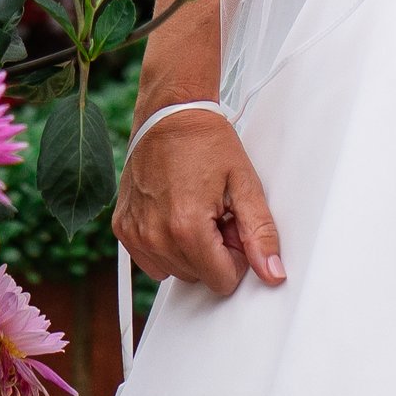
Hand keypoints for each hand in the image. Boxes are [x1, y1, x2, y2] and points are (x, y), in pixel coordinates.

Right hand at [114, 108, 284, 298]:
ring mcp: (135, 233)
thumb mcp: (244, 185)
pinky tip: (174, 212)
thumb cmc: (205, 141)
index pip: (222, 281)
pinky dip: (166, 244)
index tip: (233, 226)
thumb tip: (272, 273)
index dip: (236, 256)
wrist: (170, 114)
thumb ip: (260, 234)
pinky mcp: (122, 228)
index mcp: (187, 227)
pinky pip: (152, 260)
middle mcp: (155, 235)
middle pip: (199, 277)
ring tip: (195, 209)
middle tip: (215, 212)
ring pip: (175, 271)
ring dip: (190, 249)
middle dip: (213, 251)